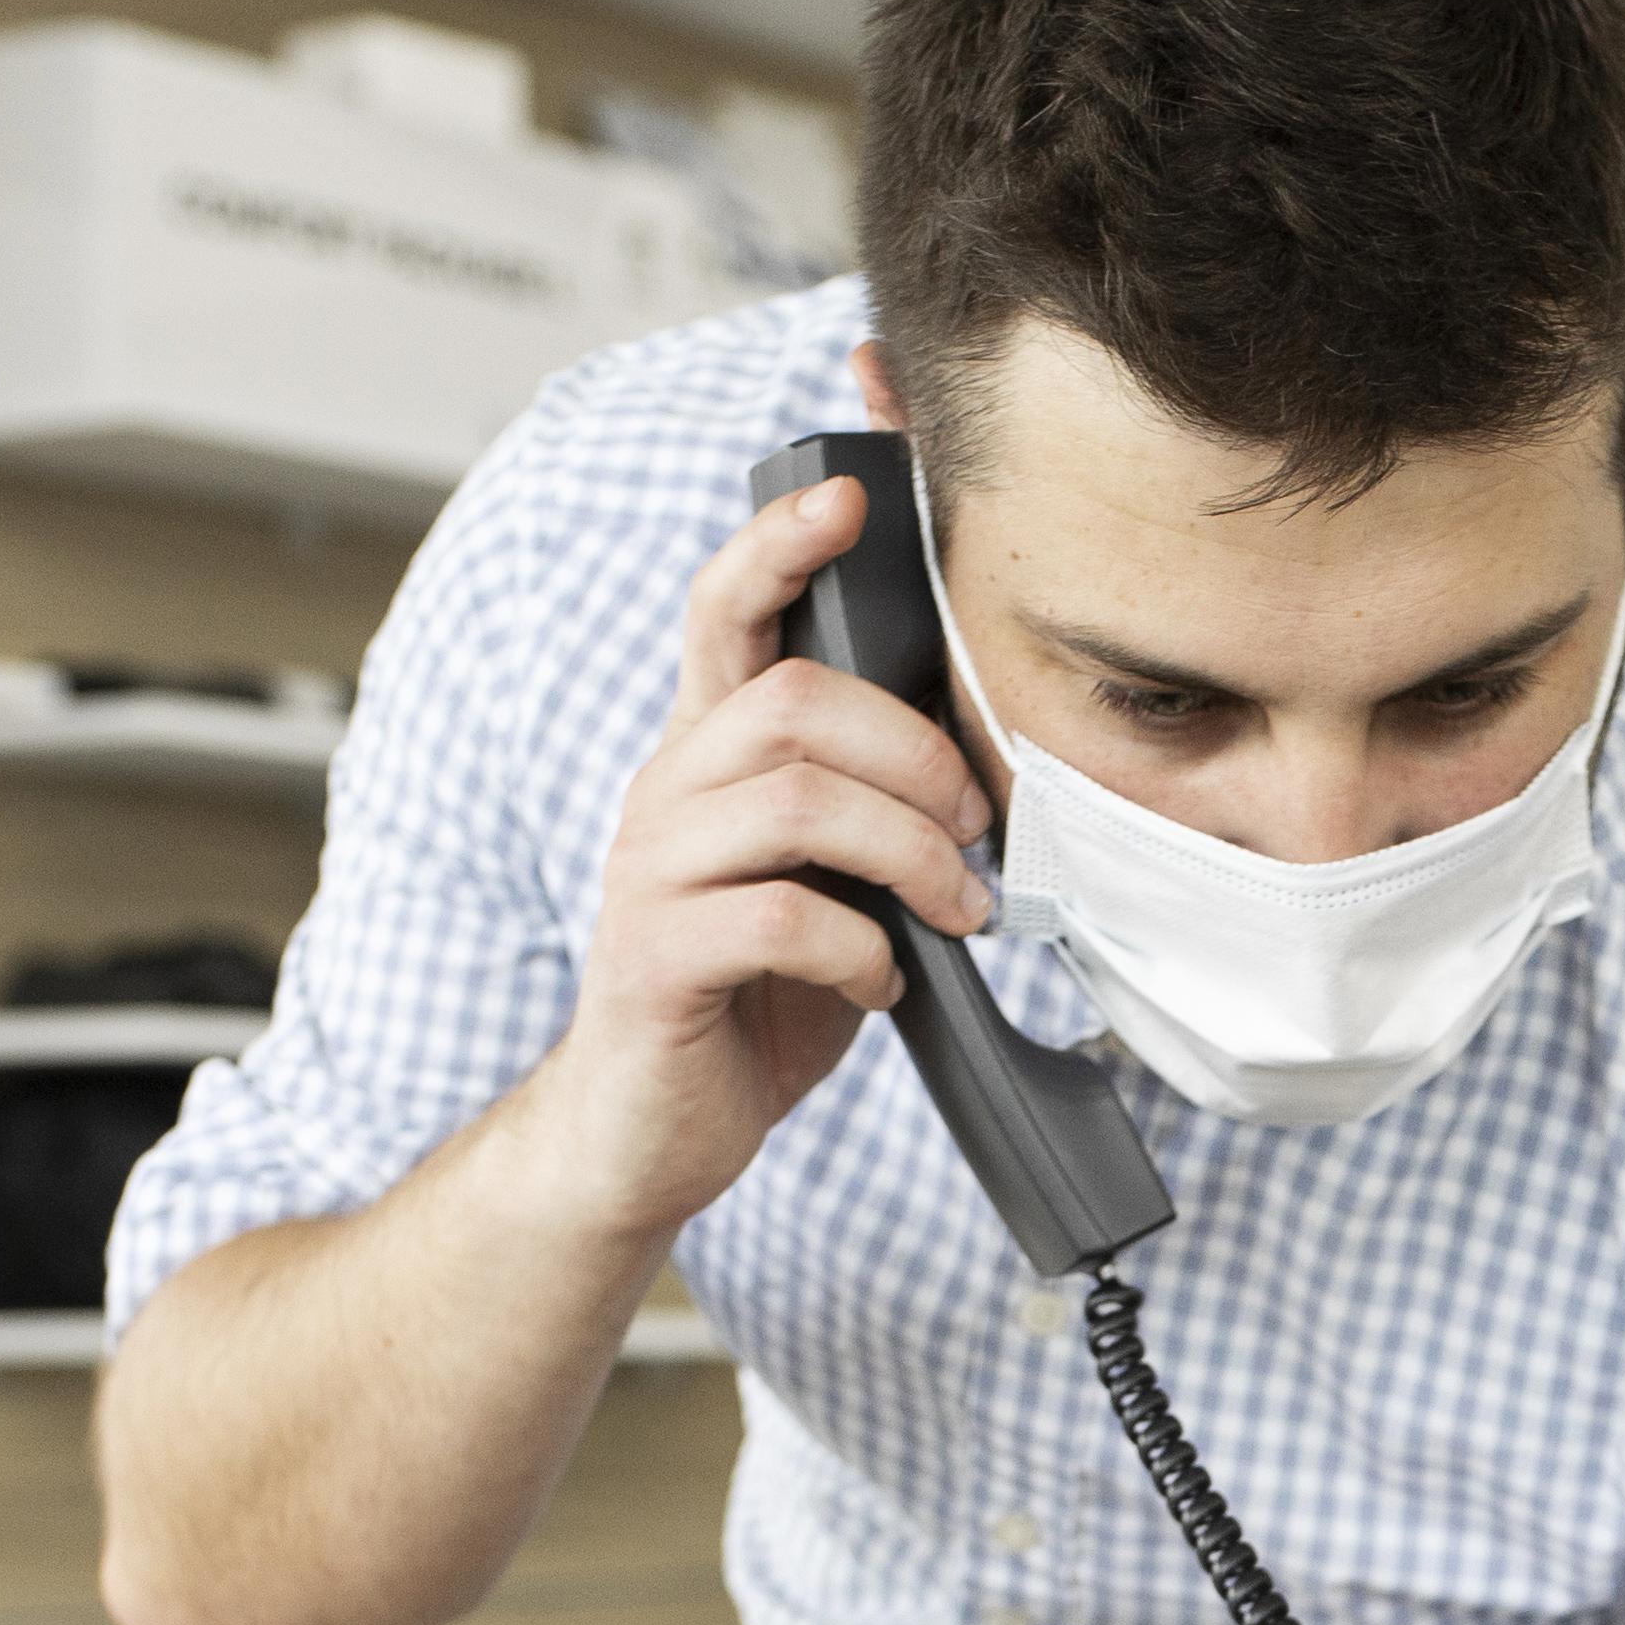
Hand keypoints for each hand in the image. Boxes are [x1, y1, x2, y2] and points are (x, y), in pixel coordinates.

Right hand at [526, 468, 1009, 1245]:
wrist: (645, 1130)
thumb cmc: (750, 999)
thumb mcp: (818, 883)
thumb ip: (863, 814)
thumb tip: (978, 775)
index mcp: (706, 759)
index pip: (725, 614)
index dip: (779, 543)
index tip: (848, 495)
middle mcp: (666, 794)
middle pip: (791, 699)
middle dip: (912, 752)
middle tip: (974, 825)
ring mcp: (651, 874)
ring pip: (796, 801)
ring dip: (909, 853)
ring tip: (956, 911)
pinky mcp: (657, 960)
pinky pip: (783, 918)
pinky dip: (863, 951)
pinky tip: (882, 984)